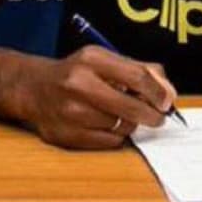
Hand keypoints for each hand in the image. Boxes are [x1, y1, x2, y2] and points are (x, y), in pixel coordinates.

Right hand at [17, 45, 177, 149]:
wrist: (34, 88)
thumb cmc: (76, 73)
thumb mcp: (104, 60)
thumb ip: (139, 69)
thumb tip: (168, 92)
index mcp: (91, 59)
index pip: (137, 76)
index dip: (158, 92)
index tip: (166, 101)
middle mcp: (78, 83)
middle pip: (131, 106)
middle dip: (151, 114)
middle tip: (157, 116)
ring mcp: (70, 112)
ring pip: (121, 126)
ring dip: (128, 123)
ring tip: (120, 115)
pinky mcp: (66, 135)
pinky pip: (108, 142)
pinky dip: (114, 136)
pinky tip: (105, 124)